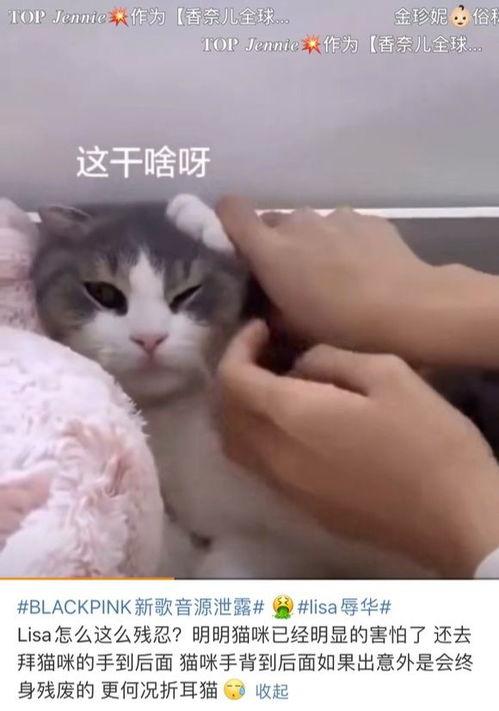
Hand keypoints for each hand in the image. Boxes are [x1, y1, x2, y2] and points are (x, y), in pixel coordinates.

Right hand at [216, 196, 437, 355]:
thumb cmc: (340, 326)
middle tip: (291, 279)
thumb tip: (264, 303)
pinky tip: (362, 270)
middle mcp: (297, 222)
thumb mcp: (292, 330)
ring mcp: (334, 216)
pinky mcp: (367, 219)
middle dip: (276, 245)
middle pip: (273, 222)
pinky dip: (343, 244)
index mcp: (270, 249)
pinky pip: (342, 228)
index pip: (231, 210)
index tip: (236, 246)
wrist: (408, 309)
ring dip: (312, 245)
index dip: (228, 221)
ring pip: (310, 226)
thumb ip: (268, 310)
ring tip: (333, 277)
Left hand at [217, 321, 498, 576]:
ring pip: (235, 445)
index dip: (238, 346)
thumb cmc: (427, 439)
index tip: (261, 328)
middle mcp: (274, 456)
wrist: (453, 517)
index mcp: (290, 417)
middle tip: (265, 354)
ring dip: (240, 410)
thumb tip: (301, 366)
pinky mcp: (302, 509)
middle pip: (223, 413)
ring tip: (271, 388)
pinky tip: (290, 426)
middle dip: (235, 376)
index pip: (232, 378)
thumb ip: (331, 360)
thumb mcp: (388, 374)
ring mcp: (285, 489)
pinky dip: (256, 438)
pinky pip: (257, 467)